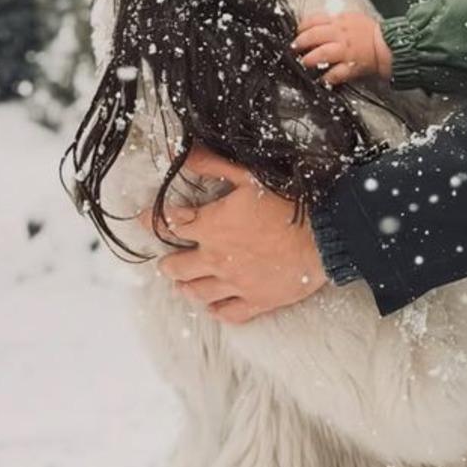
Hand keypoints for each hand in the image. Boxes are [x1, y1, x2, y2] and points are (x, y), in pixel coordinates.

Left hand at [146, 147, 325, 323]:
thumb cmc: (287, 202)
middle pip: (177, 267)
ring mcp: (235, 283)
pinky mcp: (256, 301)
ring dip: (185, 286)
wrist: (322, 235)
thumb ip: (212, 164)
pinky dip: (215, 309)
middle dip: (167, 262)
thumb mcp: (248, 175)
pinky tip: (212, 304)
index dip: (152, 220)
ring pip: (197, 292)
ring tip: (182, 282)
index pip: (170, 224)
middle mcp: (217, 258)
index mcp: (212, 226)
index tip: (143, 218)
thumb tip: (182, 153)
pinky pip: (227, 313)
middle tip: (165, 259)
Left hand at [291, 10, 392, 85]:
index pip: (315, 20)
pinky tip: (322, 80)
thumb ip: (336, 21)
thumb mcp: (353, 18)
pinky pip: (336, 73)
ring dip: (310, 59)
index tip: (299, 31)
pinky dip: (327, 78)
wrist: (389, 44)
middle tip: (295, 47)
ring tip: (305, 62)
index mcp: (340, 22)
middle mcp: (340, 35)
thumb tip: (320, 24)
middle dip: (301, 42)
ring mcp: (345, 52)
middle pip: (314, 36)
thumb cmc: (372, 32)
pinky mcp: (351, 66)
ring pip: (322, 54)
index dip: (303, 26)